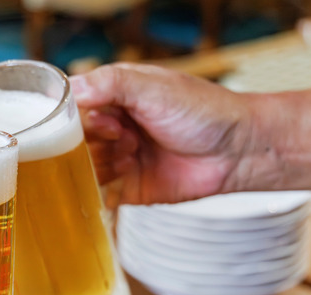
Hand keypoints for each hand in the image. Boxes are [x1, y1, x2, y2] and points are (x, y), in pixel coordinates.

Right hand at [70, 63, 255, 203]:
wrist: (238, 150)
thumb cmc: (204, 111)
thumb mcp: (153, 87)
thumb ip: (110, 83)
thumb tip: (72, 88)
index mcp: (116, 98)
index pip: (75, 108)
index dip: (81, 117)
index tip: (104, 119)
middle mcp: (114, 128)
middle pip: (76, 141)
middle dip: (94, 142)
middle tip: (122, 137)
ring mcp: (120, 159)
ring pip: (86, 168)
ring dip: (103, 164)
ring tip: (131, 156)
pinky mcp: (130, 189)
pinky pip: (101, 195)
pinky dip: (101, 192)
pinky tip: (118, 181)